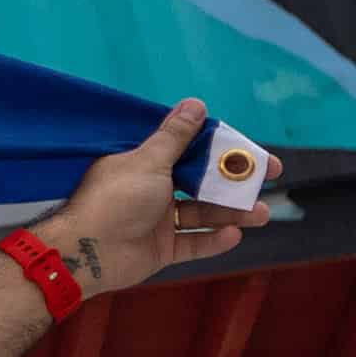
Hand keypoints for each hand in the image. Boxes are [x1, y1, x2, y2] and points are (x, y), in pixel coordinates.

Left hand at [44, 102, 276, 296]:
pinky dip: (213, 240)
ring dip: (232, 213)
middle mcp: (153, 190)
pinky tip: (234, 234)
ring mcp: (157, 221)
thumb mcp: (148, 162)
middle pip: (202, 183)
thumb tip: (195, 104)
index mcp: (145, 164)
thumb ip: (175, 137)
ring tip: (262, 213)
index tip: (253, 150)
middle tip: (270, 178)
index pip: (191, 151)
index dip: (222, 149)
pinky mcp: (160, 249)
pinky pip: (192, 243)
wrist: (85, 252)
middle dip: (235, 182)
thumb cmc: (114, 200)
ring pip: (202, 214)